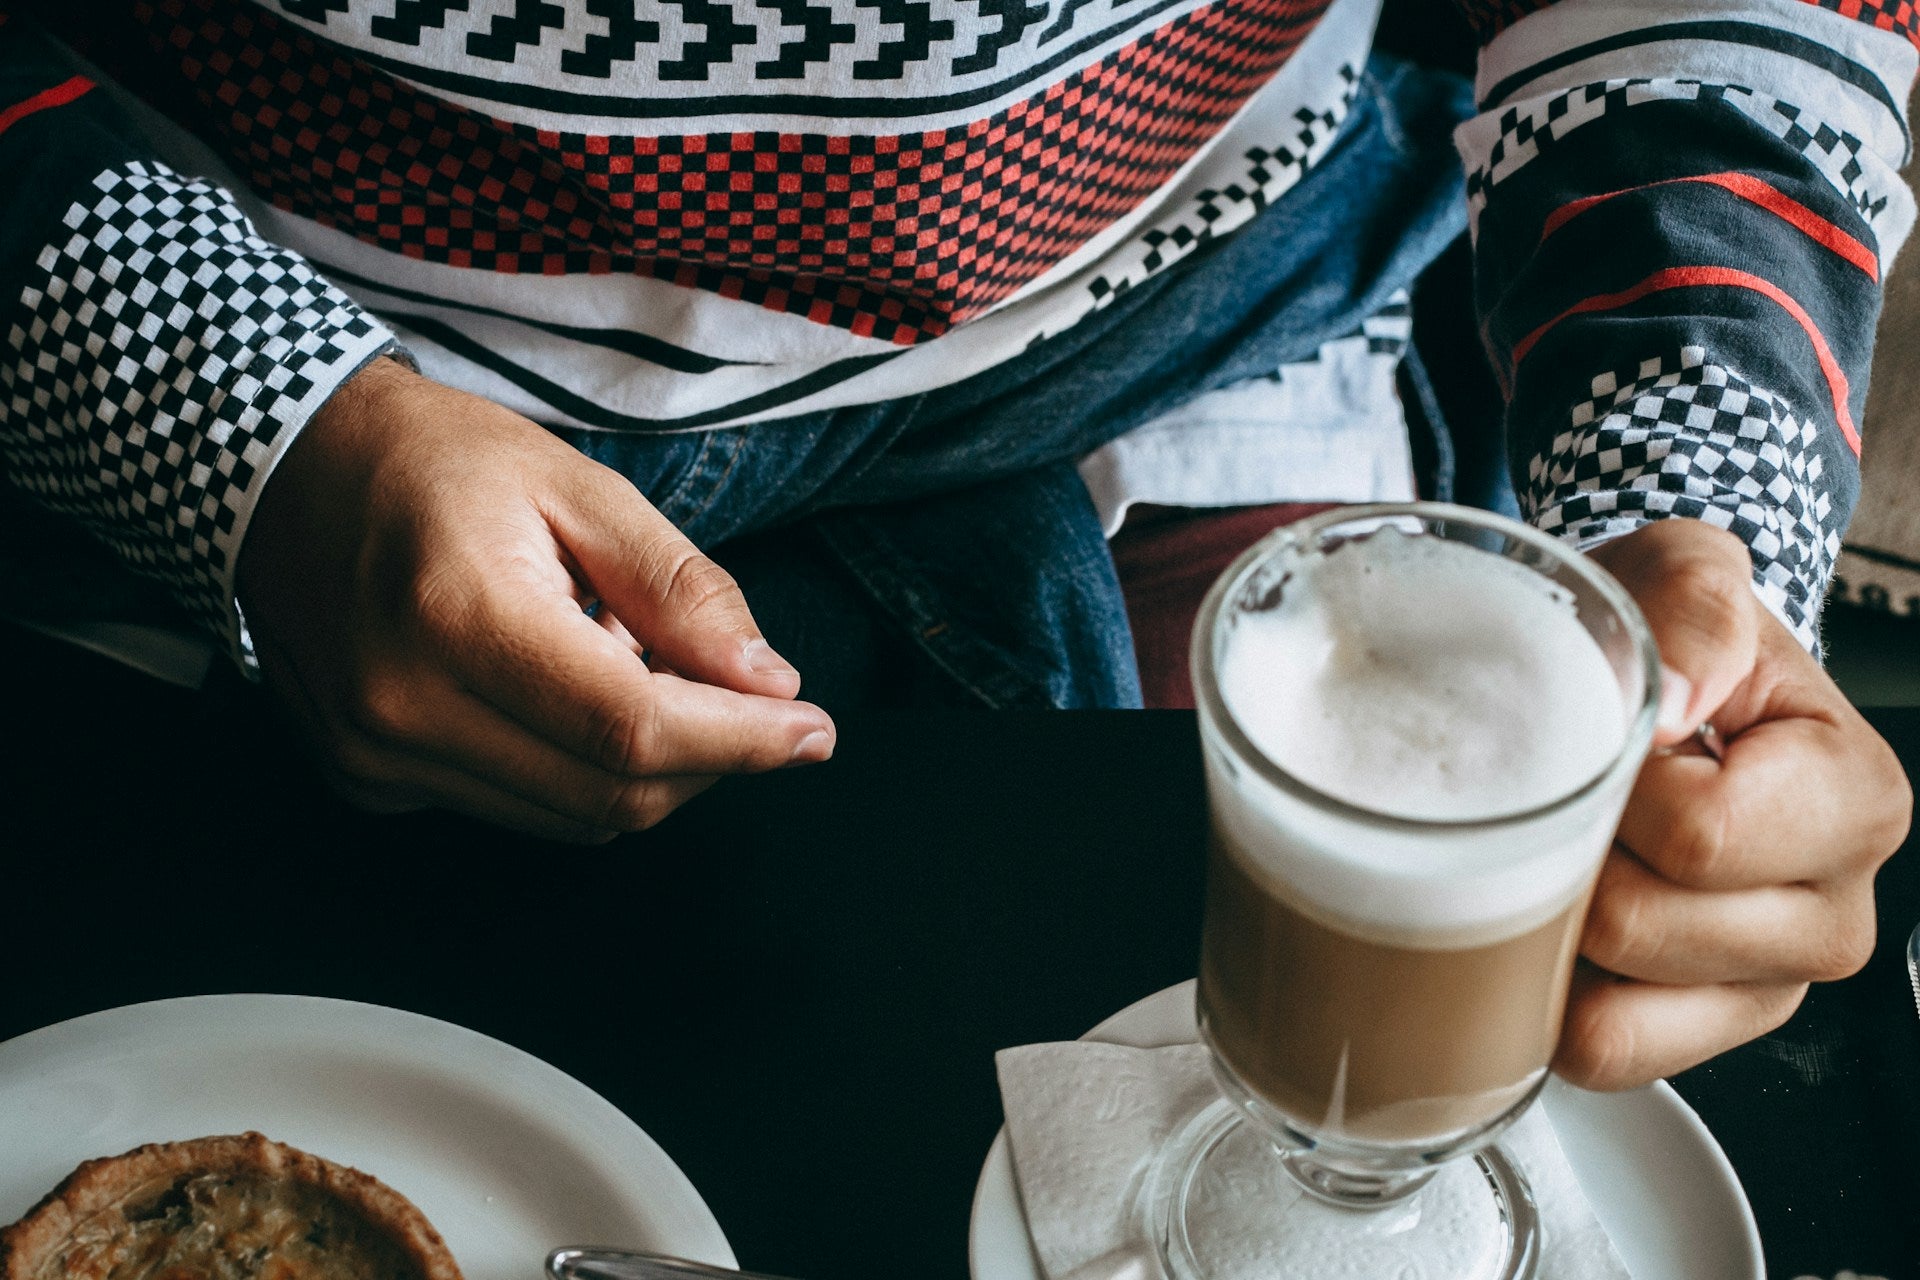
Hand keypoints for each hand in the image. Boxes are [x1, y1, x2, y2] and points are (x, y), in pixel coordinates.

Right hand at [236, 357, 834, 842]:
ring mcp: (376, 756)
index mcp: (457, 616)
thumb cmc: (431, 461)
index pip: (632, 729)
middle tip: (747, 697)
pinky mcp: (368, 780)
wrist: (285, 468)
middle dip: (710, 761)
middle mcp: (404, 706)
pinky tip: (571, 693)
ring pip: (570, 819)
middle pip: (610, 796)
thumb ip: (681, 590)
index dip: (742, 742)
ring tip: (638, 668)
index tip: (810, 729)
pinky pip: (517, 809)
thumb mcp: (579, 486)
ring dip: (645, 769)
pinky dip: (576, 771)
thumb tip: (767, 684)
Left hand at [1553, 520, 1910, 1087]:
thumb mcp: (1687, 574)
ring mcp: (1764, 987)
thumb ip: (1694, 605)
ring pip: (1614, 1012)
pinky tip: (1549, 921)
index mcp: (1852, 800)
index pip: (1698, 836)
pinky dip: (1548, 1000)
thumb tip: (1667, 704)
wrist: (1649, 685)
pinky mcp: (1694, 1033)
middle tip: (1568, 793)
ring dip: (1552, 926)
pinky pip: (1595, 1054)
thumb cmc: (1670, 639)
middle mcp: (1830, 912)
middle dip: (1572, 853)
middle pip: (1641, 926)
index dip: (1617, 785)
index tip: (1610, 735)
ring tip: (1566, 847)